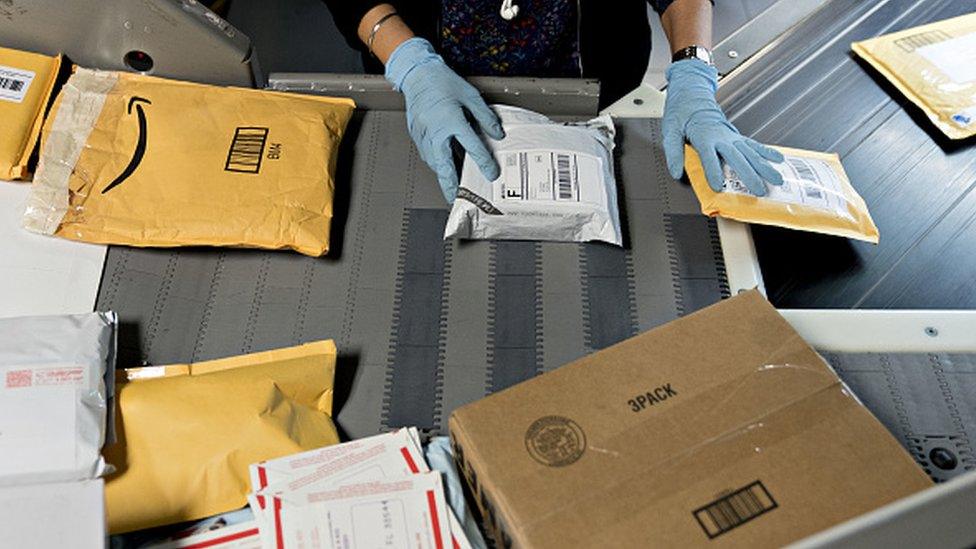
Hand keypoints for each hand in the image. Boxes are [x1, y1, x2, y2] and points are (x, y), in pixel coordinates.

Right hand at [385, 38, 504, 202]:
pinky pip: (427, 154)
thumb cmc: (443, 82)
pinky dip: (436, 163)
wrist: (417, 74)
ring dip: (444, 175)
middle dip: (451, 184)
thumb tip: (497, 134)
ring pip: (434, 162)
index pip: (471, 147)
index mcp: (451, 120)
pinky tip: (444, 166)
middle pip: (444, 165)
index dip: (484, 162)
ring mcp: (423, 134)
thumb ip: (485, 117)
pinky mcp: (416, 134)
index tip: (491, 174)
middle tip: (458, 198)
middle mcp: (435, 131)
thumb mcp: (470, 96)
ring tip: (453, 186)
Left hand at [662, 59, 783, 195]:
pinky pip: (754, 145)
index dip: (714, 172)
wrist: (692, 96)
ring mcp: (731, 136)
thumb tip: (676, 173)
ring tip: (777, 179)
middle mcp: (721, 137)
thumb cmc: (681, 115)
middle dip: (749, 175)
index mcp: (704, 137)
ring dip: (765, 167)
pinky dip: (767, 152)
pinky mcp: (736, 136)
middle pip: (737, 158)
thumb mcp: (670, 132)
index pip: (709, 157)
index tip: (718, 186)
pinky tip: (779, 159)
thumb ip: (673, 153)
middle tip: (759, 190)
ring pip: (751, 153)